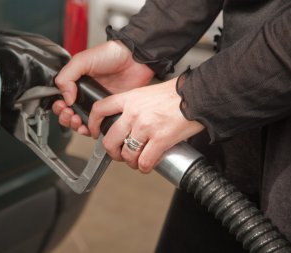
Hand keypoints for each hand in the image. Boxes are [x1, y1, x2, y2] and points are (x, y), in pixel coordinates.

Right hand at [53, 40, 153, 134]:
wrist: (135, 60)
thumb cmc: (111, 54)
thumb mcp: (83, 60)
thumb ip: (68, 76)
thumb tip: (65, 97)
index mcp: (77, 84)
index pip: (61, 100)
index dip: (59, 106)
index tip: (62, 105)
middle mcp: (86, 96)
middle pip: (69, 115)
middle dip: (66, 118)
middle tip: (70, 114)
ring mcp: (98, 105)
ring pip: (82, 123)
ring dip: (76, 126)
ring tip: (78, 121)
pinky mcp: (110, 111)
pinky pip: (98, 125)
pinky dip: (92, 130)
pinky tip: (90, 126)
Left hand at [87, 77, 203, 172]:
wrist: (198, 95)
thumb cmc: (177, 93)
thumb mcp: (147, 93)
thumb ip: (134, 106)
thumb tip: (127, 123)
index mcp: (129, 99)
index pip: (99, 109)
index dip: (92, 124)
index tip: (94, 132)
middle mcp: (133, 113)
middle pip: (110, 140)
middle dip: (113, 152)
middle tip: (119, 155)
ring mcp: (146, 127)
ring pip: (127, 154)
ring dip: (131, 162)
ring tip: (137, 160)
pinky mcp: (160, 139)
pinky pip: (144, 161)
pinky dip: (144, 167)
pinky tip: (148, 165)